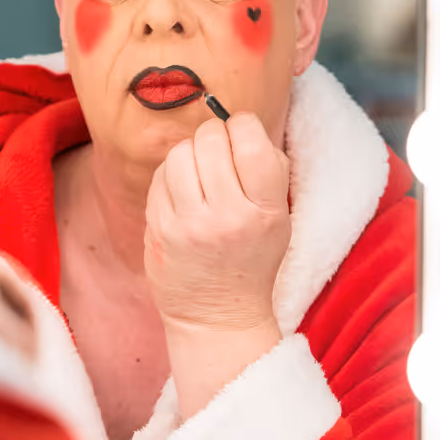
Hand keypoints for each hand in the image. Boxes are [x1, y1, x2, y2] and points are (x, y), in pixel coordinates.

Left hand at [144, 112, 290, 416]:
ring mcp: (187, 224)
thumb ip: (269, 169)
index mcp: (263, 212)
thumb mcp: (280, 219)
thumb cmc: (252, 259)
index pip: (251, 141)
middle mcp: (225, 217)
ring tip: (200, 169)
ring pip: (180, 153)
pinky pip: (160, 176)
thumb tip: (240, 122)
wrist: (216, 317)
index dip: (244, 126)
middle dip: (215, 136)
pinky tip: (183, 188)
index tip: (242, 134)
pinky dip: (171, 173)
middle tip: (219, 151)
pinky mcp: (158, 229)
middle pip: (211, 140)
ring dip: (191, 151)